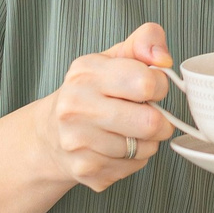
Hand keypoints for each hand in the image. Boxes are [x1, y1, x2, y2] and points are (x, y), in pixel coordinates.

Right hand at [31, 22, 178, 192]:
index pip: (147, 83)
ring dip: (147, 141)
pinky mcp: (85, 170)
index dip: (159, 86)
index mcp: (85, 74)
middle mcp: (76, 108)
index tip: (150, 88)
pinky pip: (133, 167)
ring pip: (145, 148)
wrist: (51, 133)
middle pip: (150, 123)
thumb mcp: (114, 57)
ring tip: (129, 130)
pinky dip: (133, 159)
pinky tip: (117, 147)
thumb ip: (144, 41)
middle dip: (160, 120)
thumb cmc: (91, 91)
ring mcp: (78, 143)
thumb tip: (163, 59)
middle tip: (148, 114)